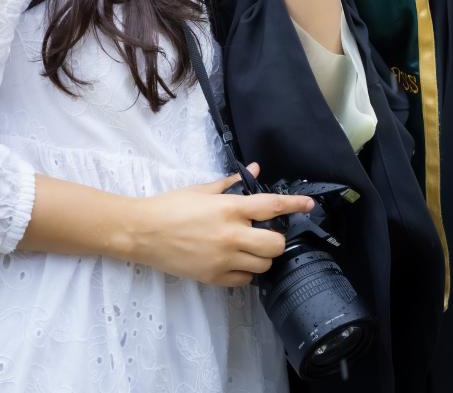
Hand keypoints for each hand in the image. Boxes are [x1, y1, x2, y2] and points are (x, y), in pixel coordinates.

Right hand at [129, 163, 313, 286]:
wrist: (143, 232)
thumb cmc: (172, 206)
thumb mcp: (203, 189)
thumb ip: (232, 183)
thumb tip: (255, 171)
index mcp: (229, 208)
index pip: (272, 206)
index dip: (294, 204)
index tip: (309, 204)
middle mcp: (231, 235)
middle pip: (275, 244)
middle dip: (277, 239)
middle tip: (268, 233)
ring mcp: (223, 259)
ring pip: (263, 265)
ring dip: (262, 257)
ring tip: (251, 248)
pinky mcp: (213, 278)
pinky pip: (244, 281)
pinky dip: (246, 272)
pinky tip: (237, 262)